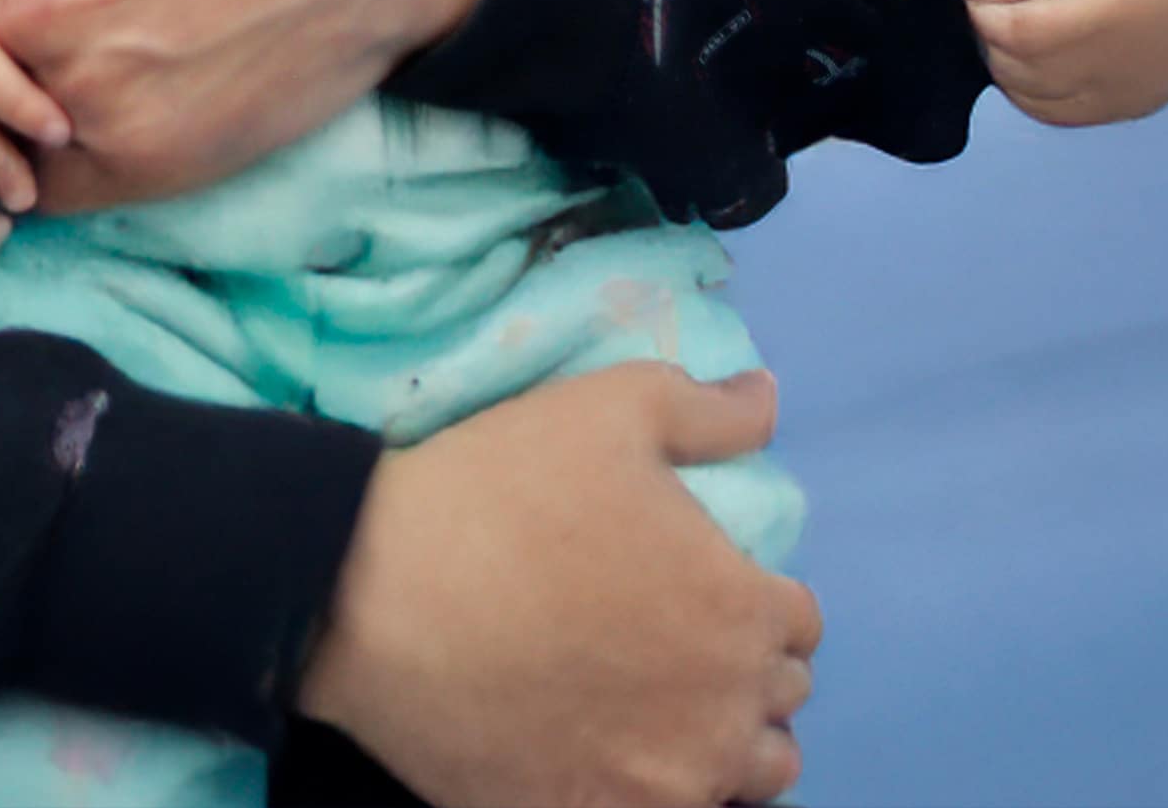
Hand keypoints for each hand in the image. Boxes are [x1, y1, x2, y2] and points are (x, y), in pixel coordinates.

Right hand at [296, 366, 815, 807]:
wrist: (368, 593)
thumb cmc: (499, 490)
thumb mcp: (610, 408)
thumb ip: (708, 411)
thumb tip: (766, 398)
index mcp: (739, 611)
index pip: (800, 624)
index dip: (756, 597)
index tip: (702, 584)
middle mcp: (721, 712)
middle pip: (776, 704)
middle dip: (742, 669)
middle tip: (673, 640)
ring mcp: (660, 783)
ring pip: (743, 779)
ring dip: (721, 744)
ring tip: (659, 710)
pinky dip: (652, 784)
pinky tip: (607, 749)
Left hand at [961, 0, 1167, 125]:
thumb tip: (972, 2)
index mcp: (1109, 14)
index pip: (1015, 35)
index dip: (981, 11)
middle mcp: (1125, 69)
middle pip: (1020, 72)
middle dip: (992, 37)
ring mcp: (1134, 95)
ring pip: (1035, 102)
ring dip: (1012, 66)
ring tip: (1030, 20)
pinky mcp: (1140, 106)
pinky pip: (1066, 113)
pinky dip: (1039, 89)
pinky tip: (1048, 50)